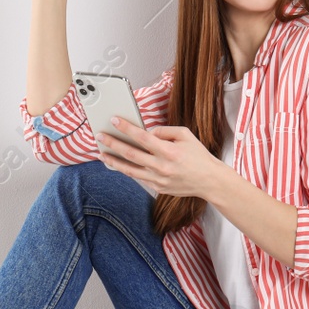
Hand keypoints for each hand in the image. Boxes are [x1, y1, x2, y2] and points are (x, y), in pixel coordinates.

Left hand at [94, 117, 227, 200]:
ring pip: (130, 169)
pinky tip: (119, 164)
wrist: (209, 181)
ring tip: (102, 153)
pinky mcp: (158, 188)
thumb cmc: (198, 156)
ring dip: (114, 161)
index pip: (142, 137)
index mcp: (169, 151)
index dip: (126, 128)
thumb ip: (165, 131)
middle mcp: (161, 166)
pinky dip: (128, 170)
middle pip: (131, 153)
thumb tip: (147, 132)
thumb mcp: (186, 135)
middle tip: (99, 136)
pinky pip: (140, 177)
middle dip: (113, 143)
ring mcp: (158, 179)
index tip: (114, 120)